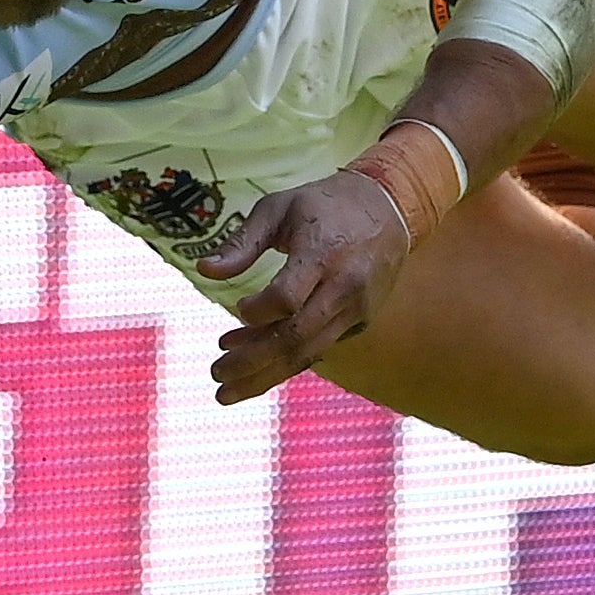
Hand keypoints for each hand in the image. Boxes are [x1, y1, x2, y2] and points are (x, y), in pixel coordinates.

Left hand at [195, 168, 415, 403]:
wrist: (390, 208)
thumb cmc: (325, 205)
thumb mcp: (279, 208)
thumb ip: (242, 242)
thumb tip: (204, 270)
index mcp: (323, 253)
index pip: (287, 298)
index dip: (257, 312)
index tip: (237, 308)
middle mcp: (344, 287)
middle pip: (295, 337)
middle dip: (251, 361)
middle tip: (216, 375)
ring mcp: (356, 309)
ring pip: (307, 352)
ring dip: (265, 374)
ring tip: (227, 389)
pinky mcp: (359, 322)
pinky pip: (319, 347)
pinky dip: (285, 360)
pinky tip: (257, 365)